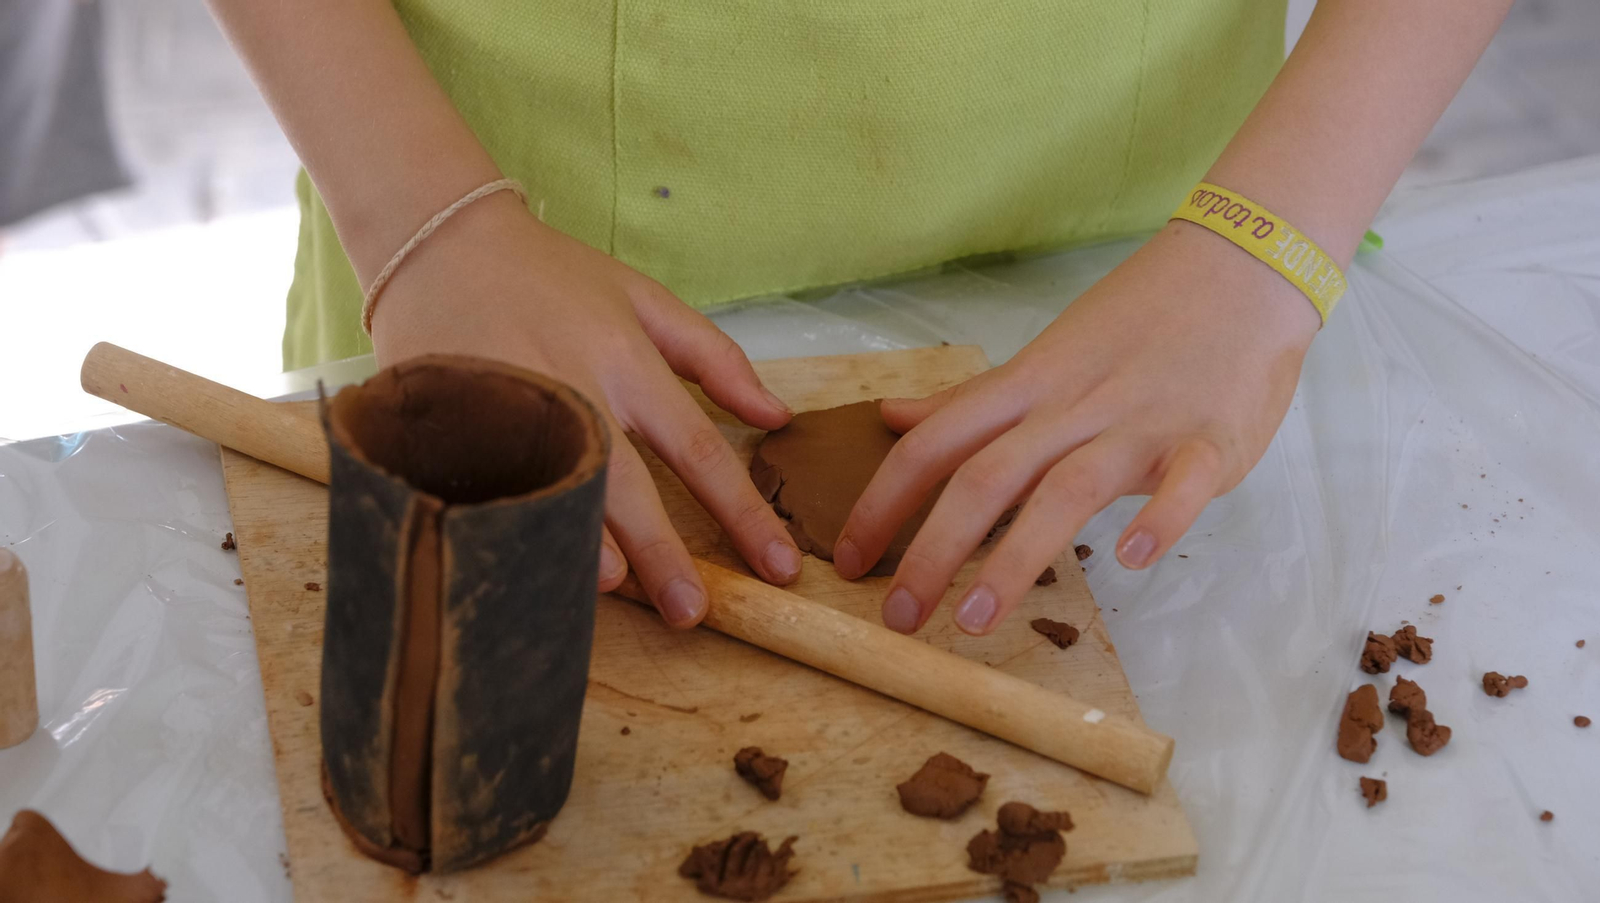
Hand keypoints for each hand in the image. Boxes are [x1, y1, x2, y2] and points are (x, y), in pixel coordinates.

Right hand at [368, 194, 801, 626]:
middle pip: (628, 483)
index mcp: (628, 361)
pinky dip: (509, 523)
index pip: (698, 449)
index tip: (779, 566)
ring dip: (583, 542)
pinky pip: (487, 486)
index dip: (743, 512)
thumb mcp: (644, 299)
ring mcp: (510, 408)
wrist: (439, 242)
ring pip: (553, 487)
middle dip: (664, 552)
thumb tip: (778, 417)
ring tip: (614, 590)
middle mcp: (575, 388)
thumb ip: (714, 357)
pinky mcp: (451, 421)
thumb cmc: (551, 275)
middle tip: (694, 612)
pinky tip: (527, 560)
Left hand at [832, 220, 1322, 634]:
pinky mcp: (1210, 440)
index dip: (882, 502)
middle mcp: (1070, 407)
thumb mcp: (1041, 357)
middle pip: (986, 476)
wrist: (1241, 268)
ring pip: (1066, 489)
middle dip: (932, 549)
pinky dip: (1159, 518)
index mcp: (1025, 387)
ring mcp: (1141, 424)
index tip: (847, 562)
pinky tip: (1131, 560)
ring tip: (974, 619)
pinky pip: (1183, 482)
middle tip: (898, 617)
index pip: (934, 445)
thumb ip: (969, 401)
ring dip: (1015, 555)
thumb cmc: (1137, 323)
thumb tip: (890, 417)